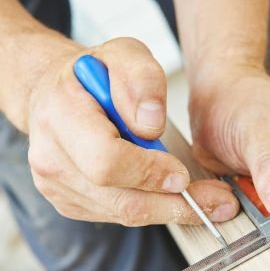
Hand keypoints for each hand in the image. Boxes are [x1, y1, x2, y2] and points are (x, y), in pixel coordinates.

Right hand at [26, 38, 238, 224]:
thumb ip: (142, 79)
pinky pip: (117, 216)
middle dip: (174, 203)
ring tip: (208, 202)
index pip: (106, 161)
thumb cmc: (93, 75)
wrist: (53, 96)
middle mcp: (51, 159)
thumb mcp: (124, 54)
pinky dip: (151, 209)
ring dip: (169, 210)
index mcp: (60, 116)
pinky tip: (171, 196)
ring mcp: (56, 187)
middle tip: (219, 202)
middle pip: (120, 200)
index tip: (184, 173)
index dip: (149, 172)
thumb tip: (151, 126)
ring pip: (122, 214)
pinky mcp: (68, 203)